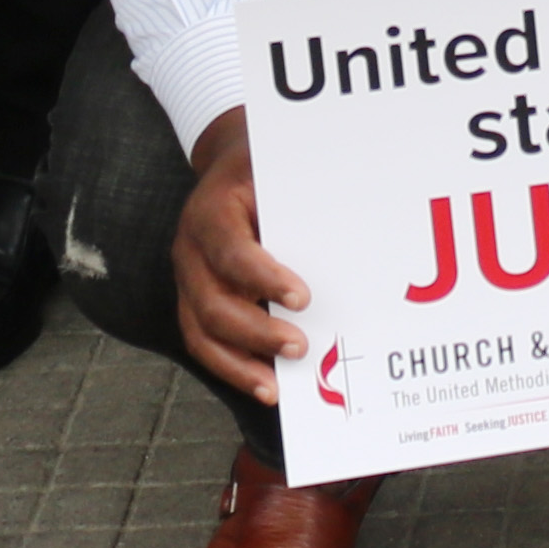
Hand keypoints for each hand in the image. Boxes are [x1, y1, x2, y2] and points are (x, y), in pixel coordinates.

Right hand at [170, 110, 314, 407]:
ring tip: (277, 385)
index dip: (262, 278)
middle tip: (299, 346)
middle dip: (256, 331)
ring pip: (201, 332)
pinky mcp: (194, 301)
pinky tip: (264, 385)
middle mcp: (190, 250)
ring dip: (239, 363)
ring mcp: (188, 279)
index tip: (302, 298)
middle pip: (212, 302)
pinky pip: (204, 342)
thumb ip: (303, 193)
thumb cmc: (264, 167)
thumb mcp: (278, 166)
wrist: (230, 161)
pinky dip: (232, 368)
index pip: (230, 251)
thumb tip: (359, 223)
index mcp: (210, 211)